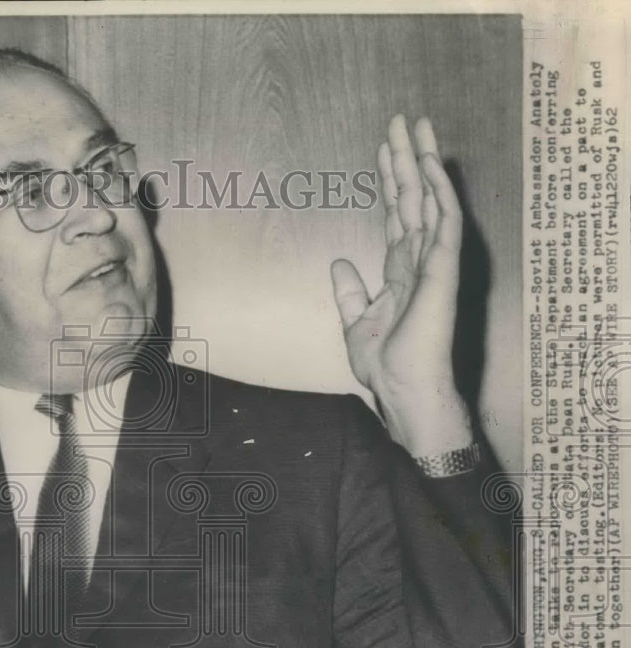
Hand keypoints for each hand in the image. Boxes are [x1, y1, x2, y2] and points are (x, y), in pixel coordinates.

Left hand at [330, 114, 470, 453]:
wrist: (401, 389)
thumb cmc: (385, 364)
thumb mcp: (357, 322)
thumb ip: (351, 291)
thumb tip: (341, 264)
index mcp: (400, 269)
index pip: (396, 214)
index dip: (390, 180)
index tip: (384, 149)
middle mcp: (420, 259)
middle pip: (413, 197)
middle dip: (406, 158)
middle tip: (401, 120)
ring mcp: (435, 262)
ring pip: (431, 200)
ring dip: (424, 162)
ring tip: (417, 125)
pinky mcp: (443, 270)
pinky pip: (445, 223)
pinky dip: (439, 191)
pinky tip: (430, 164)